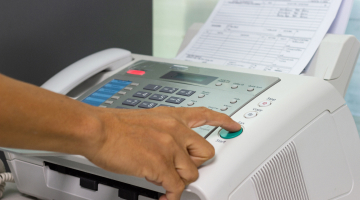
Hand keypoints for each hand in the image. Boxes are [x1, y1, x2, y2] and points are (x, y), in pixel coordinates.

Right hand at [83, 107, 240, 199]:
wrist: (98, 130)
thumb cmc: (115, 125)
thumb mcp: (147, 118)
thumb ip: (164, 129)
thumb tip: (170, 145)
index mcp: (173, 117)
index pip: (206, 115)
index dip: (223, 121)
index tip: (234, 125)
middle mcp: (176, 130)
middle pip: (206, 152)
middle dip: (196, 164)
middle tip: (181, 168)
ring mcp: (169, 148)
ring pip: (192, 174)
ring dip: (179, 180)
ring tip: (164, 180)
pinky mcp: (160, 165)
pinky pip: (176, 188)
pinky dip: (171, 197)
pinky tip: (164, 197)